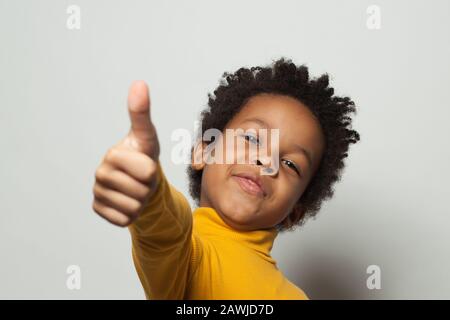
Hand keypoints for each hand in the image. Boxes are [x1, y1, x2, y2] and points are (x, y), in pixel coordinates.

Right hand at [92, 81, 159, 226]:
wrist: (138, 181)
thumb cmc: (144, 156)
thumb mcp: (148, 137)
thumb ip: (142, 113)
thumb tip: (139, 83)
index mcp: (113, 155)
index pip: (148, 172)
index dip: (153, 172)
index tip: (144, 163)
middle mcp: (100, 174)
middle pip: (141, 192)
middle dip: (148, 188)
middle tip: (142, 179)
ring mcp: (97, 193)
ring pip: (134, 208)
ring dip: (141, 201)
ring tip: (136, 189)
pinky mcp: (99, 210)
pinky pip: (124, 220)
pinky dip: (131, 214)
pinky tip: (127, 201)